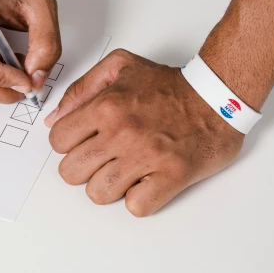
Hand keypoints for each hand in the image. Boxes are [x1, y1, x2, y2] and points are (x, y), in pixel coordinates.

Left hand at [46, 49, 243, 216]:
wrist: (218, 95)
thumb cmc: (170, 85)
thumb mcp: (121, 66)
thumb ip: (82, 89)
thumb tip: (55, 119)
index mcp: (106, 107)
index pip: (58, 141)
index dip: (68, 145)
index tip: (85, 142)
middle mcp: (122, 133)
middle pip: (71, 172)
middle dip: (83, 168)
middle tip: (104, 159)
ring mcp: (146, 157)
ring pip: (98, 193)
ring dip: (109, 186)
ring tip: (126, 171)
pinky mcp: (171, 177)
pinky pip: (136, 206)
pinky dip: (139, 199)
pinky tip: (147, 181)